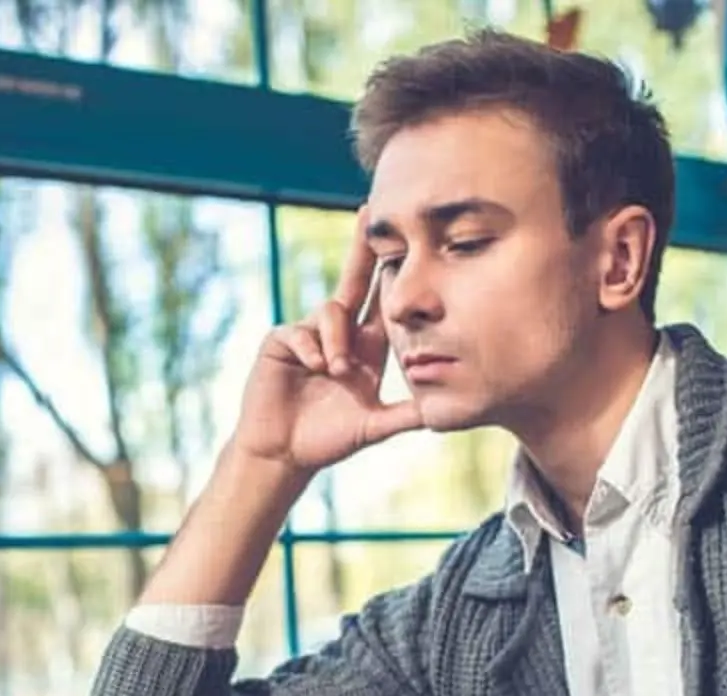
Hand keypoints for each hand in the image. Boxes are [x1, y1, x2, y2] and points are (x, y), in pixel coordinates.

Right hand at [232, 206, 423, 472]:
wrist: (285, 453)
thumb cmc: (329, 439)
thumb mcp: (376, 426)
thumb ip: (407, 415)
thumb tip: (445, 410)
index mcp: (365, 347)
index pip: (384, 303)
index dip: (394, 274)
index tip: (410, 241)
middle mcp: (339, 333)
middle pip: (354, 281)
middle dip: (362, 248)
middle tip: (369, 211)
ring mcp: (308, 334)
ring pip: (331, 312)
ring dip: (337, 340)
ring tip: (338, 371)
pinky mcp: (281, 341)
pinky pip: (300, 330)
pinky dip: (311, 348)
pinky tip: (315, 368)